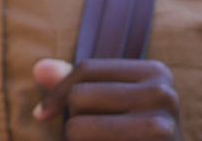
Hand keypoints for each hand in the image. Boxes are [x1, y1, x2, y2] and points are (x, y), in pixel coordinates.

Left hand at [32, 58, 180, 140]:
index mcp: (155, 72)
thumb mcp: (113, 103)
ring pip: (77, 128)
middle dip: (73, 120)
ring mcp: (159, 128)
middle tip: (94, 136)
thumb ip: (78, 84)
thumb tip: (39, 68)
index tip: (42, 113)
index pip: (86, 69)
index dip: (57, 92)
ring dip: (78, 140)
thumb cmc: (135, 136)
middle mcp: (162, 95)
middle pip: (79, 97)